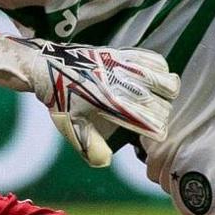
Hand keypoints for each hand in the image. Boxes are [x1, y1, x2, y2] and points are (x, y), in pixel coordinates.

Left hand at [0, 37, 180, 165]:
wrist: (47, 67)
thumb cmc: (60, 99)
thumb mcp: (72, 127)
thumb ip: (90, 146)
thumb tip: (105, 161)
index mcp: (112, 106)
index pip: (153, 123)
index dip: (157, 132)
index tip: (153, 134)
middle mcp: (123, 87)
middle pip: (162, 104)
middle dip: (162, 114)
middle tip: (153, 117)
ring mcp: (124, 68)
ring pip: (165, 81)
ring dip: (167, 92)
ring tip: (161, 97)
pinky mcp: (122, 53)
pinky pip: (153, 59)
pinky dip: (161, 69)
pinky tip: (155, 77)